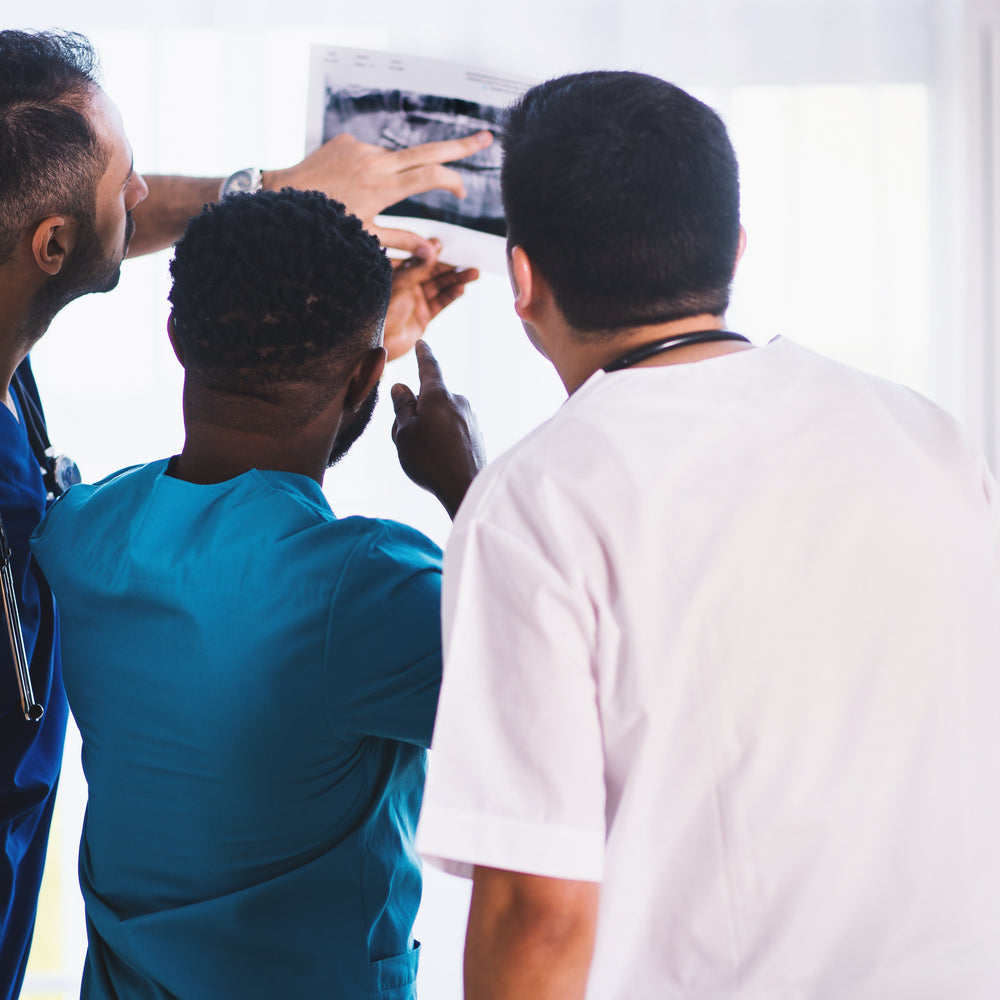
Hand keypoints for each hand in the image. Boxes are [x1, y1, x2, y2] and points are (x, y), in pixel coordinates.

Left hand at [265, 130, 493, 254]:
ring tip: (362, 198)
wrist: (281, 197)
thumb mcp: (365, 238)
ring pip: (395, 159)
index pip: (430, 176)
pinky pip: (371, 154)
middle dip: (460, 146)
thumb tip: (435, 253)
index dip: (452, 181)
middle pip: (428, 150)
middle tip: (488, 138)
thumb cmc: (324, 225)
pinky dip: (372, 169)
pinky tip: (350, 187)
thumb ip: (402, 241)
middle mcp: (374, 162)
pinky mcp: (347, 140)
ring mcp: (360, 148)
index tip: (462, 192)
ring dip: (396, 175)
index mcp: (381, 188)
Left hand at [384, 241, 478, 361]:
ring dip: (457, 280)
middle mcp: (407, 286)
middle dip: (450, 267)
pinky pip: (440, 303)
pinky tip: (461, 289)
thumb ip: (418, 267)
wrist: (378, 344)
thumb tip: (435, 247)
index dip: (432, 251)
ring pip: (440, 287)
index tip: (445, 245)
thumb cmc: (380, 311)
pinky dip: (451, 296)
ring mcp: (416, 301)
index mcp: (396, 274)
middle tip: (468, 260)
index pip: (418, 258)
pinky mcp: (423, 316)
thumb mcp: (399, 284)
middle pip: (433, 272)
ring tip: (474, 273)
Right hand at [391, 341, 485, 519]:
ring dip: (428, 429)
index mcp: (438, 396)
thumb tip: (402, 387)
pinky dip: (443, 440)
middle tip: (403, 439)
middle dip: (415, 413)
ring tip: (422, 455)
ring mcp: (470, 419)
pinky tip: (440, 461)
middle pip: (430, 400)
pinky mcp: (476, 435)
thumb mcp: (404, 433)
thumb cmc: (430, 460)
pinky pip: (453, 431)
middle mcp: (459, 402)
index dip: (423, 355)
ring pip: (441, 417)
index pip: (429, 368)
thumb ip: (402, 407)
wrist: (466, 488)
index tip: (423, 343)